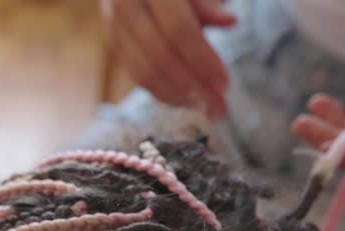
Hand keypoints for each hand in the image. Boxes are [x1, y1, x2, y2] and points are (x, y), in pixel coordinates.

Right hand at [101, 0, 235, 118]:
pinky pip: (135, 74)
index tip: (224, 84)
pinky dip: (161, 91)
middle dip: (192, 86)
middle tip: (218, 107)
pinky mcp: (113, 41)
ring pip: (143, 71)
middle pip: (161, 56)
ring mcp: (114, 25)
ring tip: (204, 106)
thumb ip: (207, 3)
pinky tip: (184, 98)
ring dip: (177, 95)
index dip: (202, 59)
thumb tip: (231, 22)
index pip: (179, 29)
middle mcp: (125, 4)